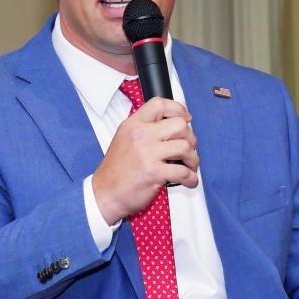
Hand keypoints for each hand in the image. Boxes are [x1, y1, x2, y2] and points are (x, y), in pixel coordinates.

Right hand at [92, 97, 198, 223]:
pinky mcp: (154, 172)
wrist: (104, 194)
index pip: (159, 104)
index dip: (178, 109)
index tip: (186, 118)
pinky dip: (191, 178)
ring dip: (193, 159)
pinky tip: (188, 180)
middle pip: (179, 125)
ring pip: (185, 147)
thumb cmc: (115, 171)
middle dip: (190, 138)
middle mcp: (140, 136)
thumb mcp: (123, 140)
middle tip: (187, 149)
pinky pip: (184, 171)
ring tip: (189, 166)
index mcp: (132, 125)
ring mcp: (147, 153)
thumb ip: (143, 130)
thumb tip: (170, 127)